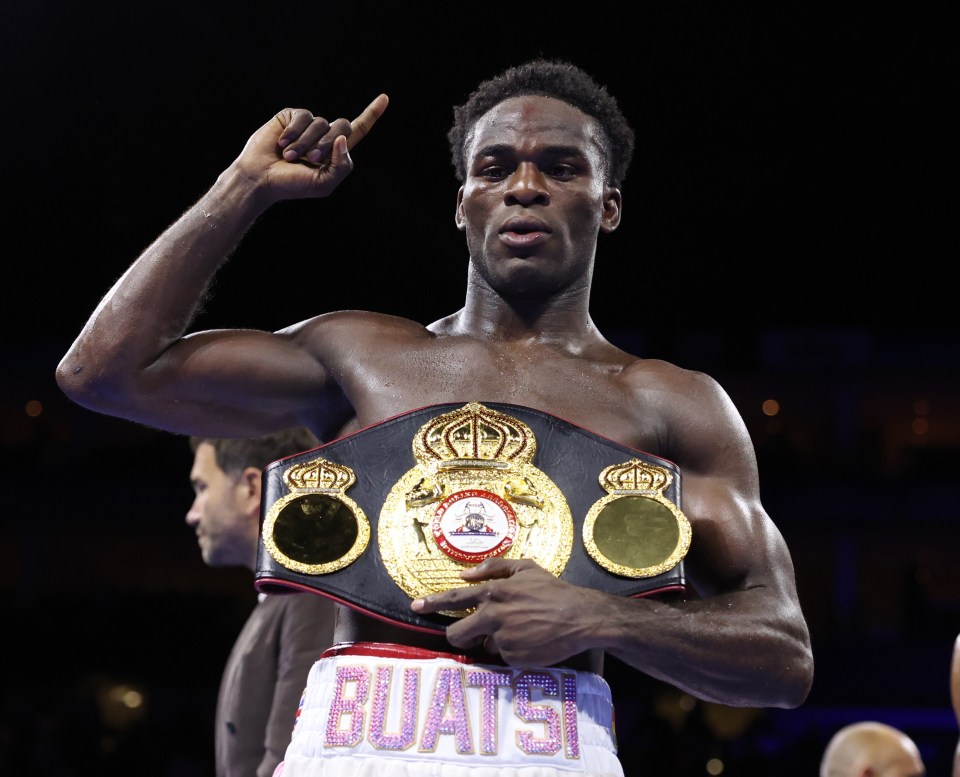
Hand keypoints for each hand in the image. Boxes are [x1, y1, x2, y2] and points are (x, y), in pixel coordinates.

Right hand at [228, 93, 388, 202]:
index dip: (371, 114)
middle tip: (310, 160)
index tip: (385, 98)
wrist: (262, 179)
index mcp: (335, 151)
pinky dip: (294, 132)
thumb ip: (342, 165)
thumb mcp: (324, 183)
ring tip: (290, 157)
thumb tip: (343, 138)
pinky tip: (282, 143)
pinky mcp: (290, 116)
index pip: (358, 130)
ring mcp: (307, 125)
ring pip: (321, 123)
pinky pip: (302, 117)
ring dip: (306, 143)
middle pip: (343, 126)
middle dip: (327, 144)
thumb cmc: (292, 185)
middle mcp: (323, 135)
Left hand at [412, 558, 602, 666]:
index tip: (415, 606)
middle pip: (457, 633)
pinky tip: (530, 640)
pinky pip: (503, 657)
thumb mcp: (525, 568)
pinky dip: (512, 651)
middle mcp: (492, 616)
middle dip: (460, 634)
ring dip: (494, 641)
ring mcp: (502, 640)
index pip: (454, 598)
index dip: (432, 603)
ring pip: (484, 646)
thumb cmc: (553, 590)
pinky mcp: (512, 658)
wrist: (580, 617)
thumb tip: (465, 573)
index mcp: (493, 592)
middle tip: (474, 632)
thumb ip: (493, 567)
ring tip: (519, 630)